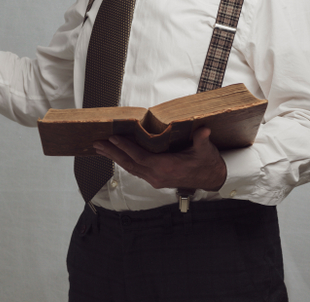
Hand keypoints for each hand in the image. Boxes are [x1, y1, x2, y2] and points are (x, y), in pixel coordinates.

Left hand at [92, 127, 226, 191]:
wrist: (212, 179)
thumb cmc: (207, 163)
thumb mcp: (206, 150)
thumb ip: (202, 140)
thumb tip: (205, 130)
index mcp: (167, 168)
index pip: (140, 157)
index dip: (125, 148)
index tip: (113, 139)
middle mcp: (157, 176)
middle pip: (130, 164)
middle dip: (112, 153)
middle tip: (97, 144)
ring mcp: (155, 180)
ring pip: (130, 168)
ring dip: (115, 158)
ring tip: (100, 149)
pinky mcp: (155, 180)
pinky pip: (135, 170)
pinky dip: (124, 162)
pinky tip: (116, 156)